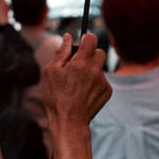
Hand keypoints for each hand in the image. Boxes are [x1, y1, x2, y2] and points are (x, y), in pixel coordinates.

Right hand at [43, 33, 111, 158]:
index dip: (86, 38)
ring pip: (100, 67)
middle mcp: (95, 70)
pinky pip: (103, 80)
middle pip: (100, 52)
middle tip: (78, 64)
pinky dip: (95, 82)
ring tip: (78, 83)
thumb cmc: (56, 96)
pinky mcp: (107, 92)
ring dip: (92, 70)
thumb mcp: (51, 72)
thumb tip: (68, 37)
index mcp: (80, 63)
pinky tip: (84, 92)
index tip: (82, 41)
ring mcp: (103, 82)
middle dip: (90, 54)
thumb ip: (61, 52)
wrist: (69, 121)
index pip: (91, 39)